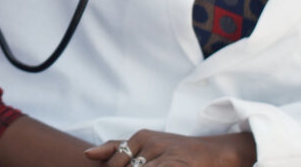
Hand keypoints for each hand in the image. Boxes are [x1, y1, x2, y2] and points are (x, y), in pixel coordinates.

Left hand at [84, 130, 255, 166]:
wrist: (215, 153)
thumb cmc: (176, 152)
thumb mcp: (146, 145)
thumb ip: (116, 148)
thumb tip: (86, 154)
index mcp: (141, 136)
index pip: (116, 163)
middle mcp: (151, 142)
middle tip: (144, 166)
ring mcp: (165, 154)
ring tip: (157, 165)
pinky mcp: (176, 164)